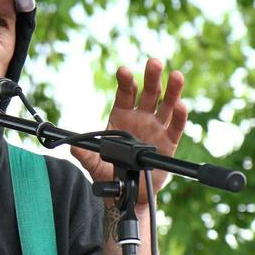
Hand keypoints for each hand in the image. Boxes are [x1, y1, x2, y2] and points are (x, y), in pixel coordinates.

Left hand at [71, 59, 186, 203]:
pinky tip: (181, 106)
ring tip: (176, 75)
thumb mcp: (94, 163)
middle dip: (151, 77)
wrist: (127, 192)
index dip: (125, 82)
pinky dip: (180, 116)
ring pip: (166, 105)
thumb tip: (73, 148)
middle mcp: (141, 118)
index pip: (125, 94)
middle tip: (154, 63)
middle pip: (148, 93)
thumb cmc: (109, 173)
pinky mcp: (169, 143)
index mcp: (121, 116)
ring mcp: (156, 128)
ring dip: (172, 90)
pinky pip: (175, 127)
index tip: (124, 71)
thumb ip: (85, 154)